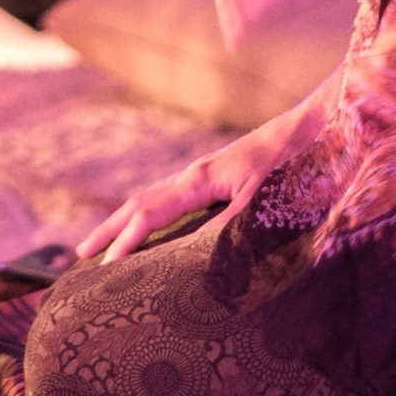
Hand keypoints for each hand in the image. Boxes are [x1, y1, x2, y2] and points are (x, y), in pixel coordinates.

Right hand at [75, 73, 337, 264]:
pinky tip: (156, 227)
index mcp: (199, 180)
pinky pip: (172, 198)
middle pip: (140, 201)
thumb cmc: (292, 162)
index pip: (149, 213)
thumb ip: (228, 227)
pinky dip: (152, 214)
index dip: (125, 242)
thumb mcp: (262, 199)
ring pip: (154, 197)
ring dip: (127, 220)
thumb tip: (192, 258)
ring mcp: (205, 173)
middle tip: (81, 256)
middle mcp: (195, 174)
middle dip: (111, 229)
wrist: (314, 125)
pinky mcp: (218, 176)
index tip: (103, 270)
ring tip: (107, 243)